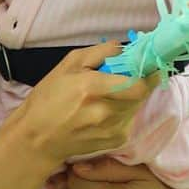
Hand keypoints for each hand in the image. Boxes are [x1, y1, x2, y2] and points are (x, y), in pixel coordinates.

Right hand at [5, 44, 157, 168]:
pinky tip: (104, 110)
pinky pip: (129, 118)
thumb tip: (125, 48)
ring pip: (136, 105)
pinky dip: (123, 111)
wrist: (36, 139)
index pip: (138, 83)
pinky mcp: (116, 141)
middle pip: (141, 92)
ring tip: (108, 94)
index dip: (149, 72)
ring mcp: (112, 129)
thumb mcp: (68, 64)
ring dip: (129, 96)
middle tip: (125, 75)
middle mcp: (106, 111)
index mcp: (93, 88)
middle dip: (138, 81)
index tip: (151, 62)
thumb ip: (100, 52)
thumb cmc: (48, 98)